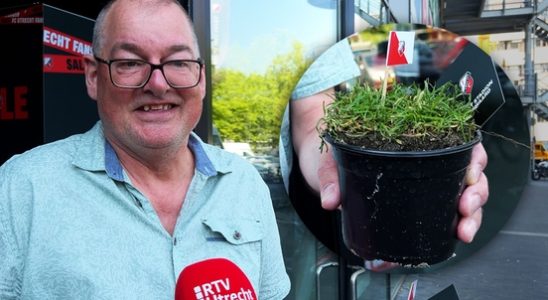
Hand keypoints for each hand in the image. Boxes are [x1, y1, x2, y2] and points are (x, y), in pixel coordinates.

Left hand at [317, 143, 488, 244]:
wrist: (321, 154)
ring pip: (460, 196)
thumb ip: (332, 175)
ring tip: (461, 231)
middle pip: (467, 174)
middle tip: (466, 210)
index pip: (459, 142)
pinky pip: (440, 213)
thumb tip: (332, 199)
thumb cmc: (336, 146)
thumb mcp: (332, 156)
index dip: (474, 159)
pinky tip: (445, 239)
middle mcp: (426, 157)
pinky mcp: (414, 200)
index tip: (469, 177)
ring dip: (468, 216)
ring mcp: (423, 179)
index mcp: (417, 137)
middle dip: (475, 195)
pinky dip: (447, 228)